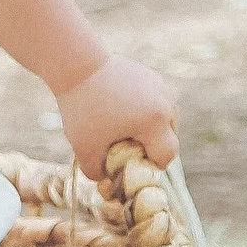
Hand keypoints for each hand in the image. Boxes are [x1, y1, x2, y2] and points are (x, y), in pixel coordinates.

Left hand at [56, 52, 178, 176]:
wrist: (76, 63)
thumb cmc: (81, 107)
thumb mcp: (85, 148)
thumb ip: (97, 172)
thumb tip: (106, 182)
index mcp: (154, 121)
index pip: (167, 155)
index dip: (151, 165)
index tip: (130, 161)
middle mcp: (164, 103)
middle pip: (170, 137)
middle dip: (152, 147)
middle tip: (126, 146)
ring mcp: (160, 86)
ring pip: (167, 119)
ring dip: (152, 129)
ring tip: (124, 128)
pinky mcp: (152, 76)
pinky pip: (158, 102)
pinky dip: (147, 111)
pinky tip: (123, 110)